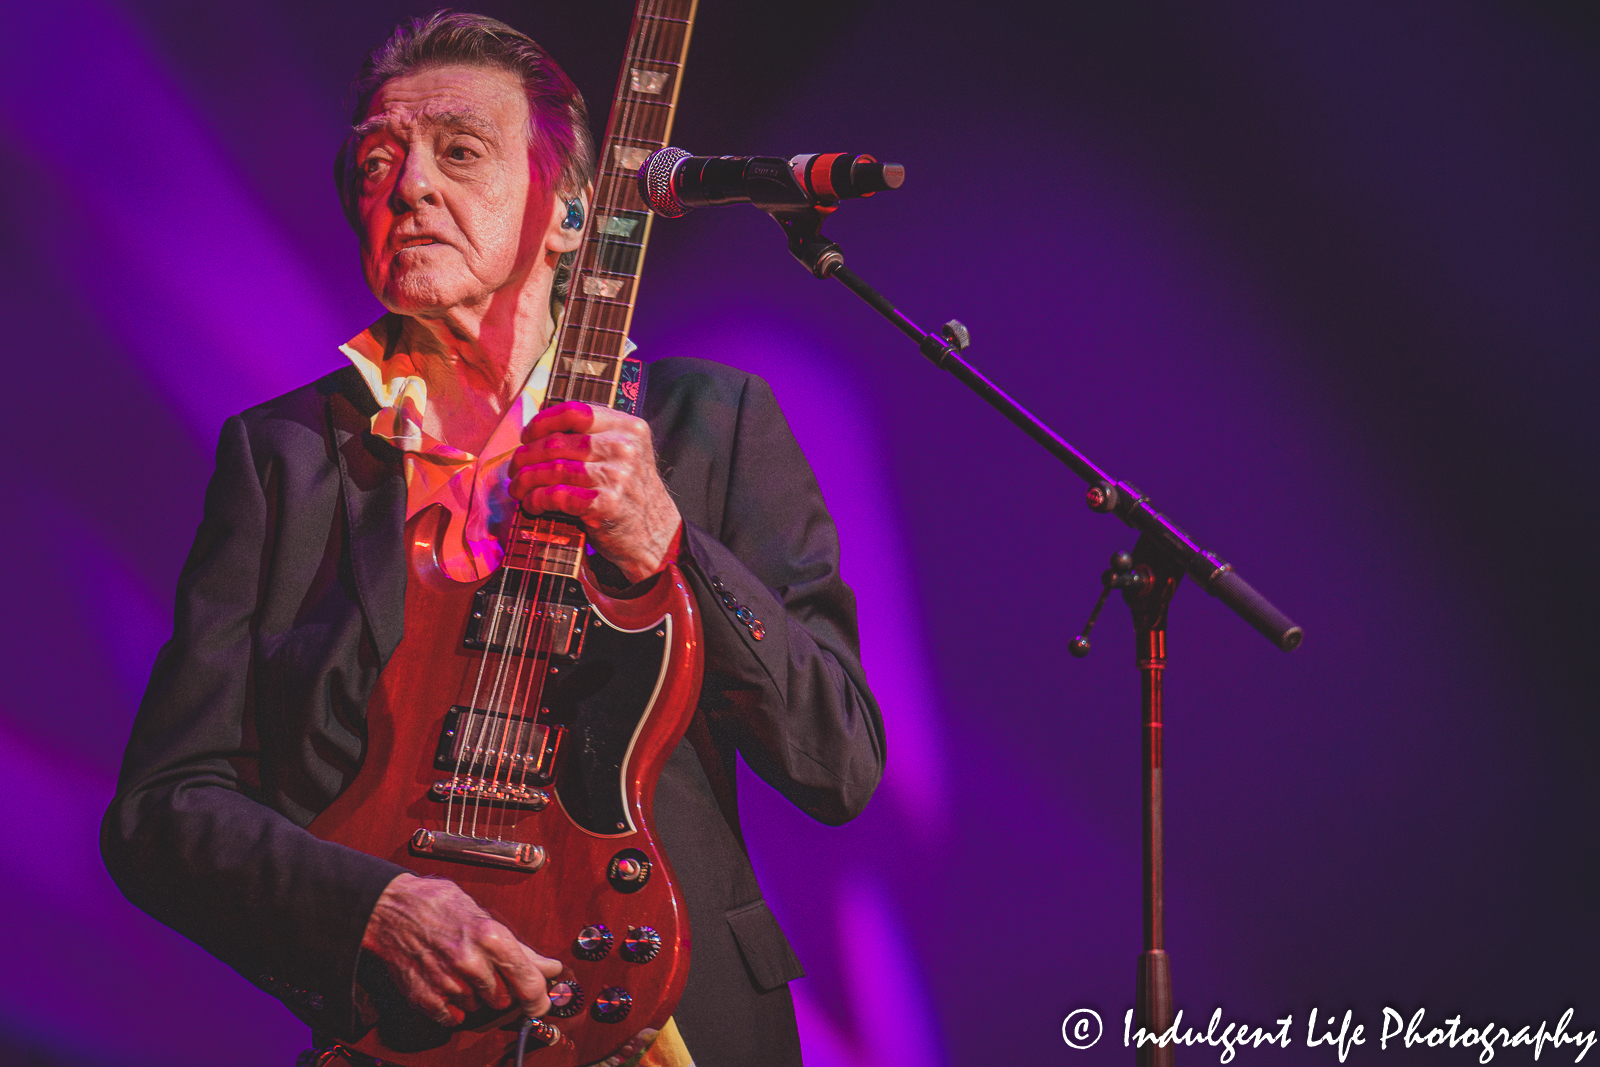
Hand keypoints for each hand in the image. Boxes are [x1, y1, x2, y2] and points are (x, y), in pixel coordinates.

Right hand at [361, 873, 562, 1025]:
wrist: (390, 909)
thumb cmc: (438, 905)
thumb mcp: (484, 916)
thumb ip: (519, 948)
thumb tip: (548, 967)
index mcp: (491, 937)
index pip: (529, 984)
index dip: (539, 999)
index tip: (540, 1003)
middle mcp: (471, 962)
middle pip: (505, 999)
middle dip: (501, 989)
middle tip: (486, 970)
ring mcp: (447, 983)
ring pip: (479, 1008)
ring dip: (475, 995)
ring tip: (460, 968)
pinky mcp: (426, 998)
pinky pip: (454, 1017)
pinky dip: (454, 1007)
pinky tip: (447, 983)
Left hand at [509, 401, 680, 582]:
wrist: (657, 535)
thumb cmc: (631, 494)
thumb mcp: (625, 455)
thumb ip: (594, 437)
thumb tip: (540, 430)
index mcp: (628, 427)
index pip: (575, 412)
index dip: (543, 422)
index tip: (527, 436)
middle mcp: (625, 448)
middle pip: (557, 443)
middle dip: (526, 457)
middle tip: (515, 469)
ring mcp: (617, 476)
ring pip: (553, 470)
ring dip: (527, 480)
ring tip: (519, 488)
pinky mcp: (607, 504)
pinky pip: (557, 496)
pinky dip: (537, 500)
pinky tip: (533, 505)